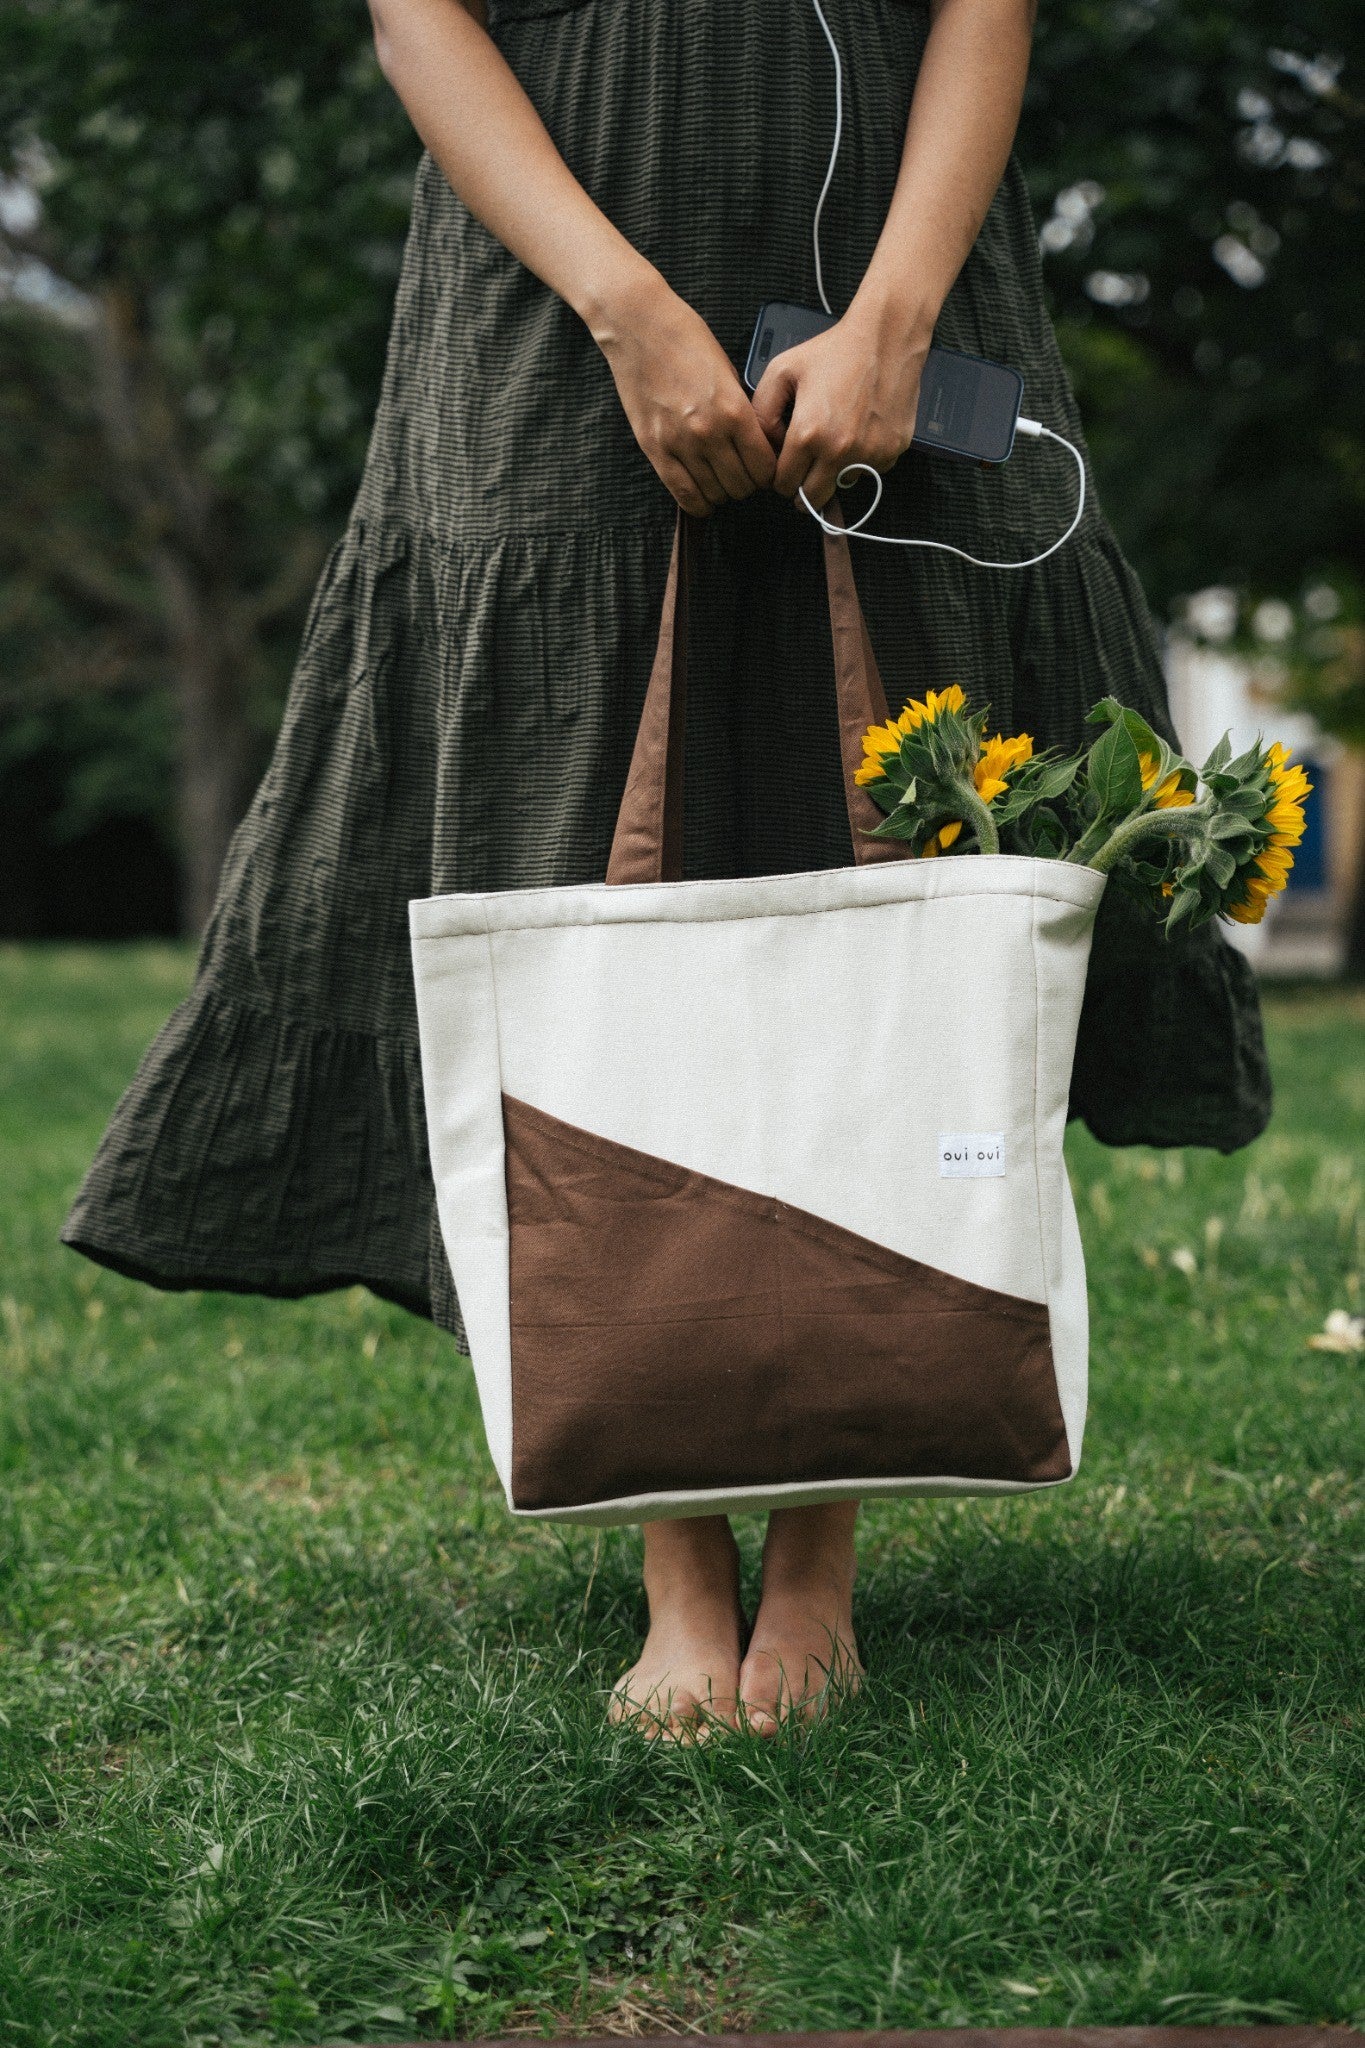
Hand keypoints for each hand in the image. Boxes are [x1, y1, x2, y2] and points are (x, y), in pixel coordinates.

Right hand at [594, 271, 776, 515]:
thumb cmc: (686, 341)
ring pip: (715, 495)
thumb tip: (757, 445)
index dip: (768, 473)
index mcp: (734, 411)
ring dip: (722, 492)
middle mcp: (708, 432)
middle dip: (747, 484)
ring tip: (720, 478)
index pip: (764, 467)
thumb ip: (742, 412)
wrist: (640, 327)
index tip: (763, 467)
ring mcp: (679, 444)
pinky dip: (698, 501)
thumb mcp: (728, 373)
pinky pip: (683, 495)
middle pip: (741, 486)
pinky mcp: (655, 449)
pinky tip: (702, 491)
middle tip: (742, 473)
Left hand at [751, 303, 929, 509]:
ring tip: (834, 442)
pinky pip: (869, 471)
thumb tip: (765, 446)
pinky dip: (861, 461)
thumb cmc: (834, 351)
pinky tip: (859, 432)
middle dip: (802, 489)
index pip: (784, 484)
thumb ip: (761, 412)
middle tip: (803, 472)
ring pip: (841, 487)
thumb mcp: (782, 370)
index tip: (784, 469)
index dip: (779, 479)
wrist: (886, 338)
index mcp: (808, 434)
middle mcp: (839, 452)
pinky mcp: (892, 451)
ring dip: (833, 474)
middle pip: (812, 499)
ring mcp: (869, 454)